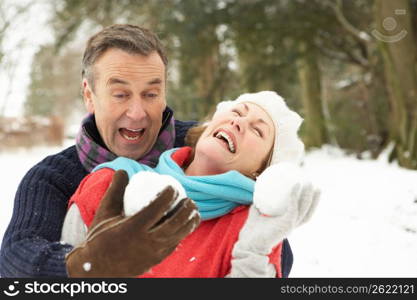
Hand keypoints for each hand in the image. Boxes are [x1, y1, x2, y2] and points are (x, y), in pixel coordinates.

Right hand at [65, 170, 199, 276]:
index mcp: (132, 228)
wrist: (97, 268)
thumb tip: (123, 170)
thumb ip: (115, 190)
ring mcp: (153, 253)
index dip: (168, 196)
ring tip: (194, 211)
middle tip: (189, 199)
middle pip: (174, 223)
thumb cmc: (100, 237)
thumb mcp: (104, 212)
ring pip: (178, 236)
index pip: (156, 208)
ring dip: (190, 222)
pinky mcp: (156, 260)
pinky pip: (174, 245)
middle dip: (186, 209)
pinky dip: (182, 234)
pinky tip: (186, 225)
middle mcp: (145, 242)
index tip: (172, 187)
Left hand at [235, 181, 319, 255]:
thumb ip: (258, 205)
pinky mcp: (287, 224)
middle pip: (308, 212)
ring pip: (305, 209)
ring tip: (310, 184)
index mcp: (287, 224)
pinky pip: (293, 207)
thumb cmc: (252, 231)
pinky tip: (295, 186)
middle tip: (315, 186)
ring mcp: (290, 225)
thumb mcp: (256, 214)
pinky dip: (295, 196)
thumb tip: (257, 194)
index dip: (307, 204)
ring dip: (309, 196)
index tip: (309, 192)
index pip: (301, 213)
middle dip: (314, 200)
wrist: (250, 243)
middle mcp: (291, 225)